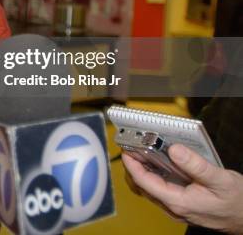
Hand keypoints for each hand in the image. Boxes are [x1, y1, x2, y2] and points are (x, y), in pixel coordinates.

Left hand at [122, 144, 242, 232]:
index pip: (144, 182)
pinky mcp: (182, 206)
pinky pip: (159, 191)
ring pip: (149, 190)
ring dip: (141, 172)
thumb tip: (174, 150)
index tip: (125, 150)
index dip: (132, 165)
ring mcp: (177, 209)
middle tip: (130, 148)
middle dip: (133, 167)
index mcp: (178, 202)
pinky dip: (153, 177)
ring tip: (140, 153)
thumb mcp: (219, 179)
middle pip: (142, 186)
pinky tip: (157, 165)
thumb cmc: (238, 202)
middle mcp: (174, 208)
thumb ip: (195, 165)